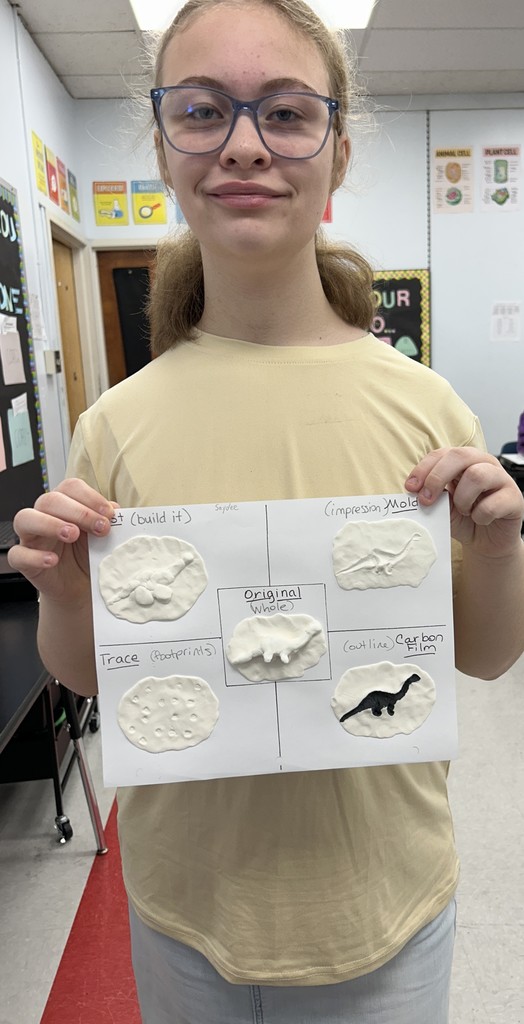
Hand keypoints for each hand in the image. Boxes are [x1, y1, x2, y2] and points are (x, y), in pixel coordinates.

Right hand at [7, 479, 115, 602]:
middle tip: (100, 528)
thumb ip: (108, 521)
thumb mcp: (102, 537)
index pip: (70, 487)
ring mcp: (30, 537)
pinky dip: (34, 556)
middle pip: (50, 500)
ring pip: (25, 519)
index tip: (109, 514)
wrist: (81, 585)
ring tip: (72, 535)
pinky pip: (18, 554)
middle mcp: (44, 515)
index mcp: (64, 504)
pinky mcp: (23, 560)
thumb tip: (115, 508)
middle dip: (79, 512)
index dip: (90, 497)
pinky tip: (52, 560)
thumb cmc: (88, 555)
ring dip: (50, 524)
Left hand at [405, 447, 523, 556]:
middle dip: (437, 477)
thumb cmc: (465, 519)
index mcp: (465, 461)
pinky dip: (479, 516)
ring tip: (464, 511)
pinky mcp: (515, 498)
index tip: (410, 488)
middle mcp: (484, 463)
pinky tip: (480, 519)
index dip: (424, 468)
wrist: (486, 542)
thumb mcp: (443, 507)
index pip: (442, 453)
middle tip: (426, 500)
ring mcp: (502, 479)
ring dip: (462, 499)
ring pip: (477, 475)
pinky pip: (492, 504)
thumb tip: (416, 492)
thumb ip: (432, 496)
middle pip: (460, 455)